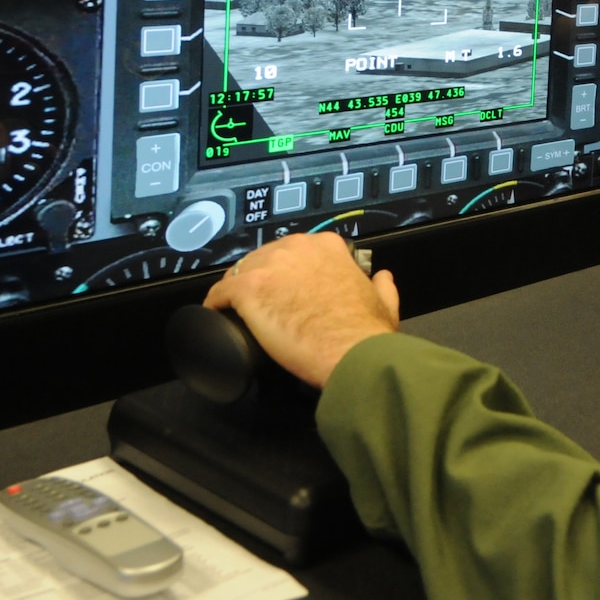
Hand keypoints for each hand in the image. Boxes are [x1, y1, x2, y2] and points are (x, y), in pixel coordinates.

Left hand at [204, 232, 399, 387]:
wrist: (352, 352)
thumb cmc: (366, 331)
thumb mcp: (384, 302)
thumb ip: (382, 286)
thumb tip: (382, 279)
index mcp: (327, 246)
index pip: (292, 252)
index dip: (284, 272)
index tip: (283, 289)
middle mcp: (297, 248)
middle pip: (263, 259)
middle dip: (260, 280)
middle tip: (262, 306)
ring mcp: (270, 265)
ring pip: (239, 272)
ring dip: (237, 291)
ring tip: (238, 314)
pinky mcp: (249, 288)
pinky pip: (220, 292)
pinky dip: (216, 304)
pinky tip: (217, 315)